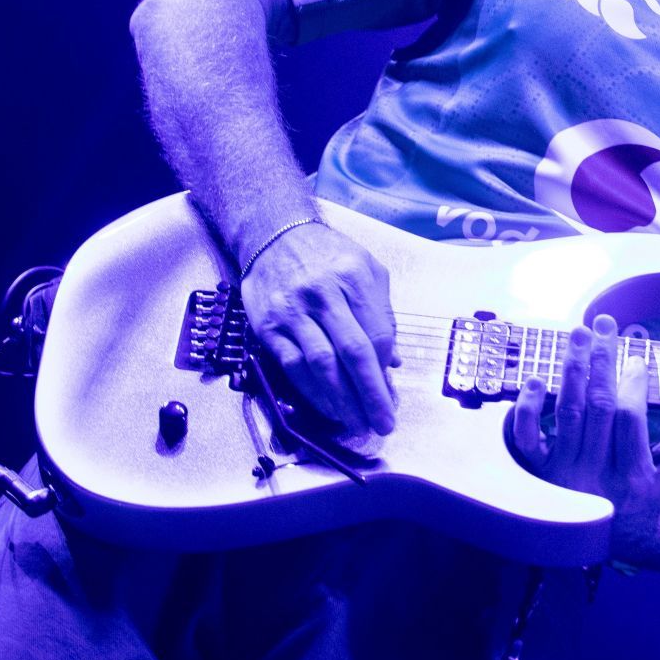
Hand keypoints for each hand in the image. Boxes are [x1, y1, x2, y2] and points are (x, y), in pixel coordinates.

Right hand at [240, 221, 399, 435]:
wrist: (274, 236)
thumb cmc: (328, 254)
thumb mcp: (367, 268)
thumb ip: (382, 312)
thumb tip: (391, 361)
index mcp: (354, 277)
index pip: (376, 333)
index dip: (384, 369)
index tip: (392, 394)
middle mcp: (323, 293)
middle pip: (352, 352)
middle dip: (370, 394)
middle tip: (383, 423)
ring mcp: (293, 311)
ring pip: (320, 364)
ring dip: (341, 400)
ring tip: (356, 423)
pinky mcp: (268, 326)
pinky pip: (292, 365)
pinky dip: (311, 391)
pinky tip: (326, 407)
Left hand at [512, 315, 659, 555]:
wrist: (612, 535)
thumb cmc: (649, 493)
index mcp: (635, 478)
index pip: (630, 419)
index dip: (633, 384)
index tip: (638, 357)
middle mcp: (596, 478)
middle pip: (597, 408)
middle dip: (602, 361)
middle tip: (604, 326)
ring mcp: (563, 476)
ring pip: (566, 414)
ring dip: (572, 370)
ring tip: (578, 336)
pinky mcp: (539, 474)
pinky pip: (525, 439)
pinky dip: (526, 408)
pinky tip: (536, 379)